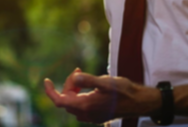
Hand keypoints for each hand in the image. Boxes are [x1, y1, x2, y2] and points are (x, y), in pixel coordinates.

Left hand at [44, 70, 160, 122]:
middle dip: (68, 85)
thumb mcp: (106, 82)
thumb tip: (74, 76)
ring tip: (82, 75)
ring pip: (73, 103)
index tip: (46, 80)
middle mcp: (87, 114)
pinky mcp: (98, 115)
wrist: (140, 102)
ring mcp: (92, 116)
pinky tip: (89, 85)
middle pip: (66, 100)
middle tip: (78, 71)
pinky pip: (82, 105)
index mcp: (86, 106)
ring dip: (74, 89)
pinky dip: (80, 94)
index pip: (59, 101)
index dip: (50, 92)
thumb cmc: (124, 91)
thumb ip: (89, 80)